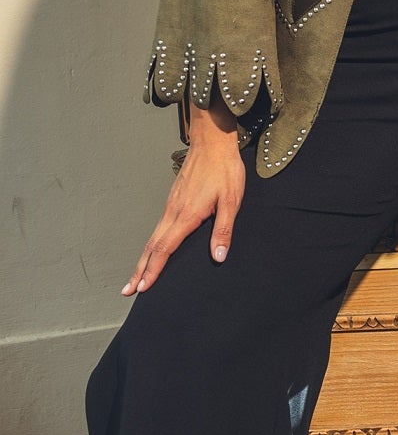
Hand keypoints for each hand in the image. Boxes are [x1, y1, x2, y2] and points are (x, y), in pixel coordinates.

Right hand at [124, 100, 245, 294]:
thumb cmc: (224, 170)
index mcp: (186, 215)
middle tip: (128, 291)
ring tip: (136, 278)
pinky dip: (151, 245)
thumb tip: (218, 256)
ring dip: (143, 260)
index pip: (165, 249)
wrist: (212, 143)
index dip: (153, 270)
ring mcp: (171, 205)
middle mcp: (173, 212)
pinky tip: (152, 251)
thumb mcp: (231, 201)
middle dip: (139, 271)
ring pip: (152, 238)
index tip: (143, 288)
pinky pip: (158, 228)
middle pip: (151, 247)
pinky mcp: (173, 200)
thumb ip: (223, 230)